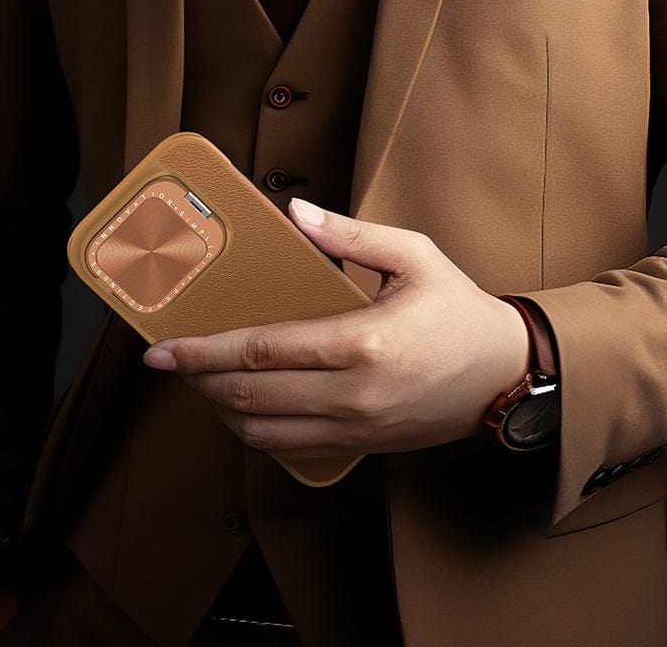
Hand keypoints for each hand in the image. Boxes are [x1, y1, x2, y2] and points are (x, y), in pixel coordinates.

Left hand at [143, 198, 531, 458]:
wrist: (505, 376)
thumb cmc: (460, 312)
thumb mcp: (415, 257)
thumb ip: (351, 235)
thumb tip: (296, 215)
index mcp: (361, 342)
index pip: (259, 351)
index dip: (201, 351)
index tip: (162, 351)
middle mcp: (352, 394)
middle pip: (249, 396)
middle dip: (198, 380)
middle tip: (170, 363)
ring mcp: (355, 428)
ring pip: (261, 433)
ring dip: (221, 409)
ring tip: (203, 381)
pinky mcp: (360, 446)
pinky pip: (289, 450)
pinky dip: (254, 433)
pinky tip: (245, 408)